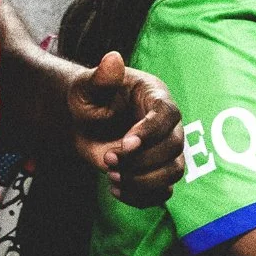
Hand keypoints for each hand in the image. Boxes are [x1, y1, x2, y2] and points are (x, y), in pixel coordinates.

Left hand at [66, 51, 182, 205]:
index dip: (150, 132)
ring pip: (173, 172)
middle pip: (174, 147)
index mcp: (154, 96)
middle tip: (108, 159)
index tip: (124, 144)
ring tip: (112, 176)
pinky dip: (141, 196)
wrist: (82, 123)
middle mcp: (166, 124)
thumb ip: (100, 76)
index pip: (166, 114)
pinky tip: (116, 189)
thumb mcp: (87, 86)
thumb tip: (112, 58)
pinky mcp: (157, 171)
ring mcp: (165, 149)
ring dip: (143, 181)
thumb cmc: (87, 99)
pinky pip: (163, 192)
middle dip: (140, 159)